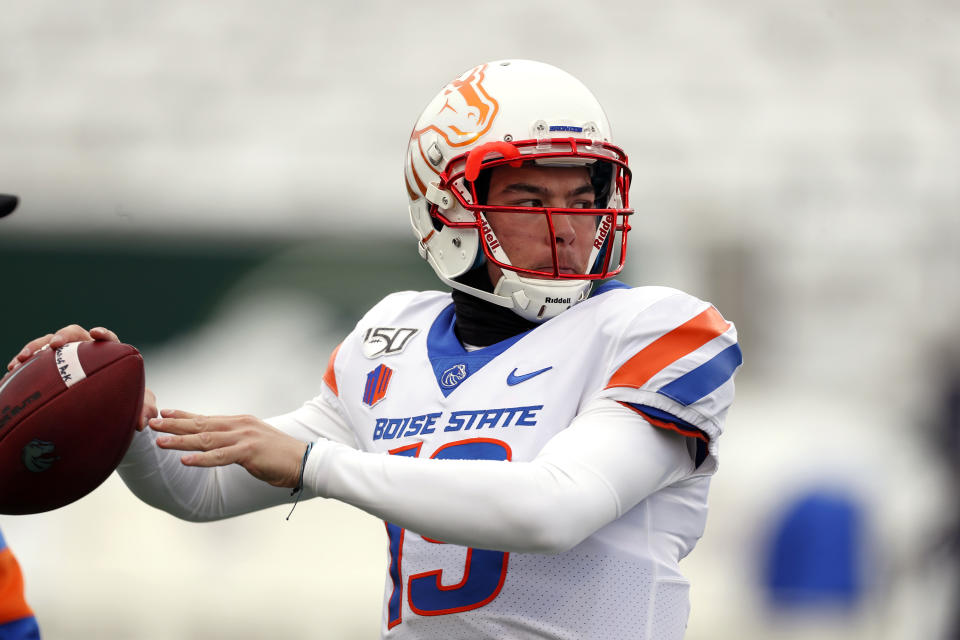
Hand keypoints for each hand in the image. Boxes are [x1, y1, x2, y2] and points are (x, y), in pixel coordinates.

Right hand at [5, 324, 156, 430]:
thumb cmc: (125, 400)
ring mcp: (66, 356)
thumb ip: (144, 410)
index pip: (109, 339)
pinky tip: (10, 371)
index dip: (103, 334)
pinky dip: (23, 363)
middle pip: (75, 334)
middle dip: (63, 336)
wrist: (105, 406)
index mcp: (110, 353)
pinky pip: (35, 360)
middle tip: (56, 345)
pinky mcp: (49, 366)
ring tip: (22, 359)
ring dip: (35, 347)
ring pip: (49, 343)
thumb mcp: (137, 405)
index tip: (97, 334)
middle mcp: (87, 350)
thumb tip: (143, 422)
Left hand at [149, 409, 308, 488]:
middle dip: (174, 425)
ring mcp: (244, 437)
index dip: (183, 416)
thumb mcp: (254, 442)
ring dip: (180, 441)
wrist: (305, 460)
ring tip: (160, 441)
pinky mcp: (249, 452)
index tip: (163, 413)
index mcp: (239, 422)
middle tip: (150, 423)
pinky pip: (221, 456)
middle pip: (200, 425)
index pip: (205, 418)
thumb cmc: (279, 455)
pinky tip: (185, 460)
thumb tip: (218, 444)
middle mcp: (239, 426)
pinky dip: (202, 459)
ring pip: (205, 439)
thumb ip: (235, 440)